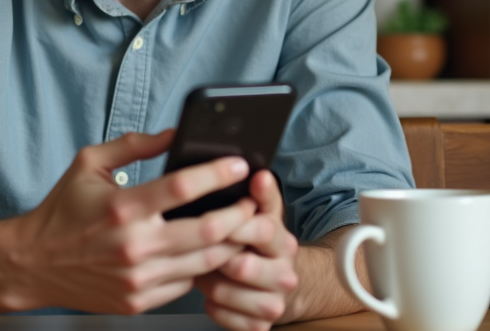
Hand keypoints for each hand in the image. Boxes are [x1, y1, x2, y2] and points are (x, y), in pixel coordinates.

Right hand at [8, 129, 258, 314]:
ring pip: (206, 262)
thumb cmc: (62, 210)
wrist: (32, 264)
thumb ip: (134, 146)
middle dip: (240, 214)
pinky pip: (186, 284)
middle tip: (251, 201)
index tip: (240, 164)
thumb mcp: (89, 164)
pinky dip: (203, 268)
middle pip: (209, 230)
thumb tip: (174, 133)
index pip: (183, 187)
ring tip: (241, 226)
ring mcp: (138, 278)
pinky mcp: (138, 301)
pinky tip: (209, 253)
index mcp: (123, 207)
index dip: (218, 174)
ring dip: (232, 243)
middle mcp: (134, 245)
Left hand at [195, 170, 299, 330]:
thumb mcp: (266, 216)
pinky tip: (212, 294)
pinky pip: (224, 317)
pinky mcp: (261, 326)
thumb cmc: (261, 245)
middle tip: (204, 250)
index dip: (233, 224)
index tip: (212, 218)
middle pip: (242, 266)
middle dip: (216, 257)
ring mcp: (274, 303)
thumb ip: (262, 195)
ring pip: (227, 294)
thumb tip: (259, 174)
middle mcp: (285, 274)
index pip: (260, 229)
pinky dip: (212, 306)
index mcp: (283, 242)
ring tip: (205, 271)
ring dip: (209, 282)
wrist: (280, 285)